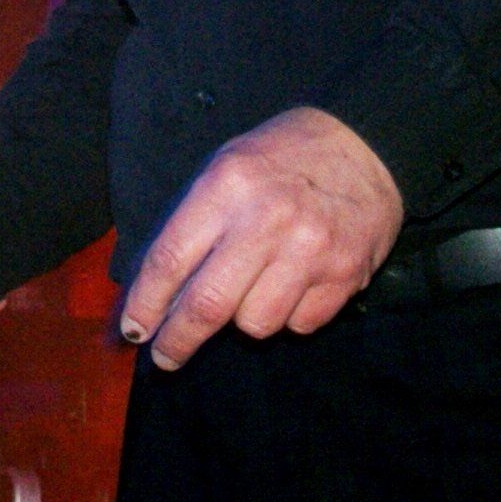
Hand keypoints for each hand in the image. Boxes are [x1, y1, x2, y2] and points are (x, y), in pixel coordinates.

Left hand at [120, 105, 401, 371]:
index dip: (146, 302)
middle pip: (209, 304)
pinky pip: (300, 324)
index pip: (171, 259)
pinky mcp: (346, 274)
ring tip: (252, 288)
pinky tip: (292, 285)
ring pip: (255, 324)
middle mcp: (267, 220)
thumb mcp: (225, 168)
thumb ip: (192, 224)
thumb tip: (156, 290)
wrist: (366, 145)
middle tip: (166, 356)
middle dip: (179, 339)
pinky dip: (288, 316)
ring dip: (244, 318)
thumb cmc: (281, 159)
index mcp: (227, 187)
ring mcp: (310, 250)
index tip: (135, 329)